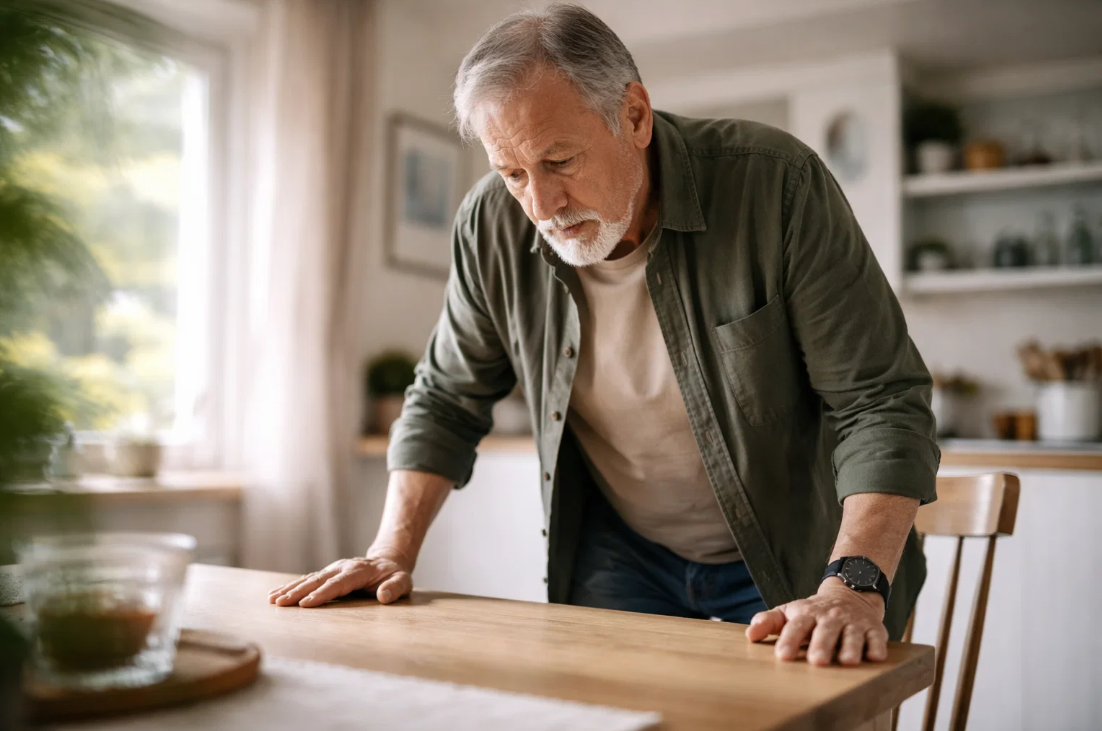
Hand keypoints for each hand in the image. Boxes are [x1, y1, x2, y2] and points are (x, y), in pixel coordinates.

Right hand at [267, 551, 411, 607]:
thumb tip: (384, 596)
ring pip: (308, 579)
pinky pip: (307, 580)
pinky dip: (291, 587)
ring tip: (272, 600)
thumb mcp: (403, 582)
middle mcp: (342, 567)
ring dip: (290, 589)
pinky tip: (276, 595)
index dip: (322, 593)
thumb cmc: (395, 576)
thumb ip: (395, 588)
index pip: (338, 583)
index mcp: (358, 571)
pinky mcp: (327, 573)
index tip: (306, 603)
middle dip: (298, 592)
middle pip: (317, 580)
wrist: (388, 561)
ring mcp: (333, 569)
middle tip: (280, 603)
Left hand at [744, 577, 888, 665]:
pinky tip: (875, 657)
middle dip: (821, 645)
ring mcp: (853, 622)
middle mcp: (831, 617)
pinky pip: (876, 637)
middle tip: (816, 661)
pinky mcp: (873, 629)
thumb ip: (770, 622)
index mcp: (808, 614)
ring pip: (852, 634)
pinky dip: (877, 646)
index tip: (782, 656)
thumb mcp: (790, 613)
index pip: (797, 626)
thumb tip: (750, 635)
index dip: (789, 639)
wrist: (850, 594)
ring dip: (850, 647)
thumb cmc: (814, 613)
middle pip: (825, 630)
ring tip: (847, 661)